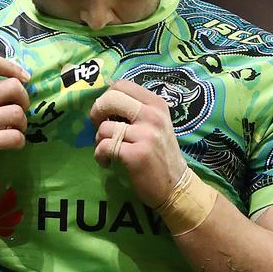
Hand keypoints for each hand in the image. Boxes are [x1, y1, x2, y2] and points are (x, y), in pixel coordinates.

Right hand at [0, 54, 29, 186]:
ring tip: (14, 129)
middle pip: (13, 87)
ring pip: (17, 113)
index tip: (23, 79)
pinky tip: (12, 143)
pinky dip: (20, 141)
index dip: (12, 67)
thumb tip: (22, 80)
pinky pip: (15, 136)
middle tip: (18, 112)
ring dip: (23, 124)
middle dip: (24, 100)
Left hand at [91, 80, 186, 207]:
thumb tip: (104, 97)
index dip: (106, 97)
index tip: (107, 113)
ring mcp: (146, 134)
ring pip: (104, 127)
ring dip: (99, 140)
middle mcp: (152, 115)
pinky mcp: (136, 154)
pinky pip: (104, 147)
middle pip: (110, 99)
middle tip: (101, 128)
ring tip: (108, 150)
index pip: (122, 85)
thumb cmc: (160, 153)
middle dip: (97, 113)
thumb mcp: (154, 123)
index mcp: (156, 104)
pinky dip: (100, 156)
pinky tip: (108, 162)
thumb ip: (135, 108)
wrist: (175, 186)